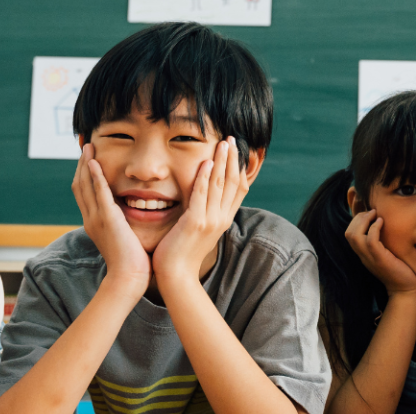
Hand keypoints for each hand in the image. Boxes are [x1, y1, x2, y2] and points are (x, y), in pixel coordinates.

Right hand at [72, 144, 149, 296]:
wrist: (128, 278)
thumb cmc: (131, 262)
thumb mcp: (122, 238)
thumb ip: (120, 224)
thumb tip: (126, 215)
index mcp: (93, 223)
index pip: (83, 193)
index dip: (84, 175)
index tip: (88, 159)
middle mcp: (90, 218)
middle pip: (79, 185)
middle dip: (81, 165)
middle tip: (85, 146)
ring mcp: (96, 219)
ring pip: (84, 186)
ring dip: (85, 165)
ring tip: (88, 148)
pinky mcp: (107, 219)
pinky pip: (97, 193)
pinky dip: (94, 177)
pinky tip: (94, 163)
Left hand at [152, 137, 246, 282]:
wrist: (176, 276)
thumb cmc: (182, 253)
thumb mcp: (200, 231)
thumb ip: (204, 214)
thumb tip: (204, 200)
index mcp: (223, 220)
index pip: (238, 189)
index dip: (239, 168)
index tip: (237, 151)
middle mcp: (221, 218)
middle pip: (232, 183)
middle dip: (233, 159)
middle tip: (232, 140)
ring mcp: (210, 220)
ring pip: (220, 184)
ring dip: (222, 161)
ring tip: (224, 143)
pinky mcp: (195, 222)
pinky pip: (201, 194)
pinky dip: (205, 176)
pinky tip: (207, 161)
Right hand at [345, 210, 415, 296]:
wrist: (407, 291)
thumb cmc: (401, 271)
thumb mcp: (388, 254)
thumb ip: (383, 242)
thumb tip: (385, 226)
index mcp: (363, 254)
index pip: (349, 234)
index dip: (355, 220)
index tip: (368, 213)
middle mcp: (363, 256)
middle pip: (348, 233)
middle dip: (357, 217)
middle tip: (371, 211)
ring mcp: (370, 258)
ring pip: (354, 236)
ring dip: (363, 220)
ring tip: (374, 214)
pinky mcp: (380, 260)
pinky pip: (370, 240)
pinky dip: (374, 228)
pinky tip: (382, 222)